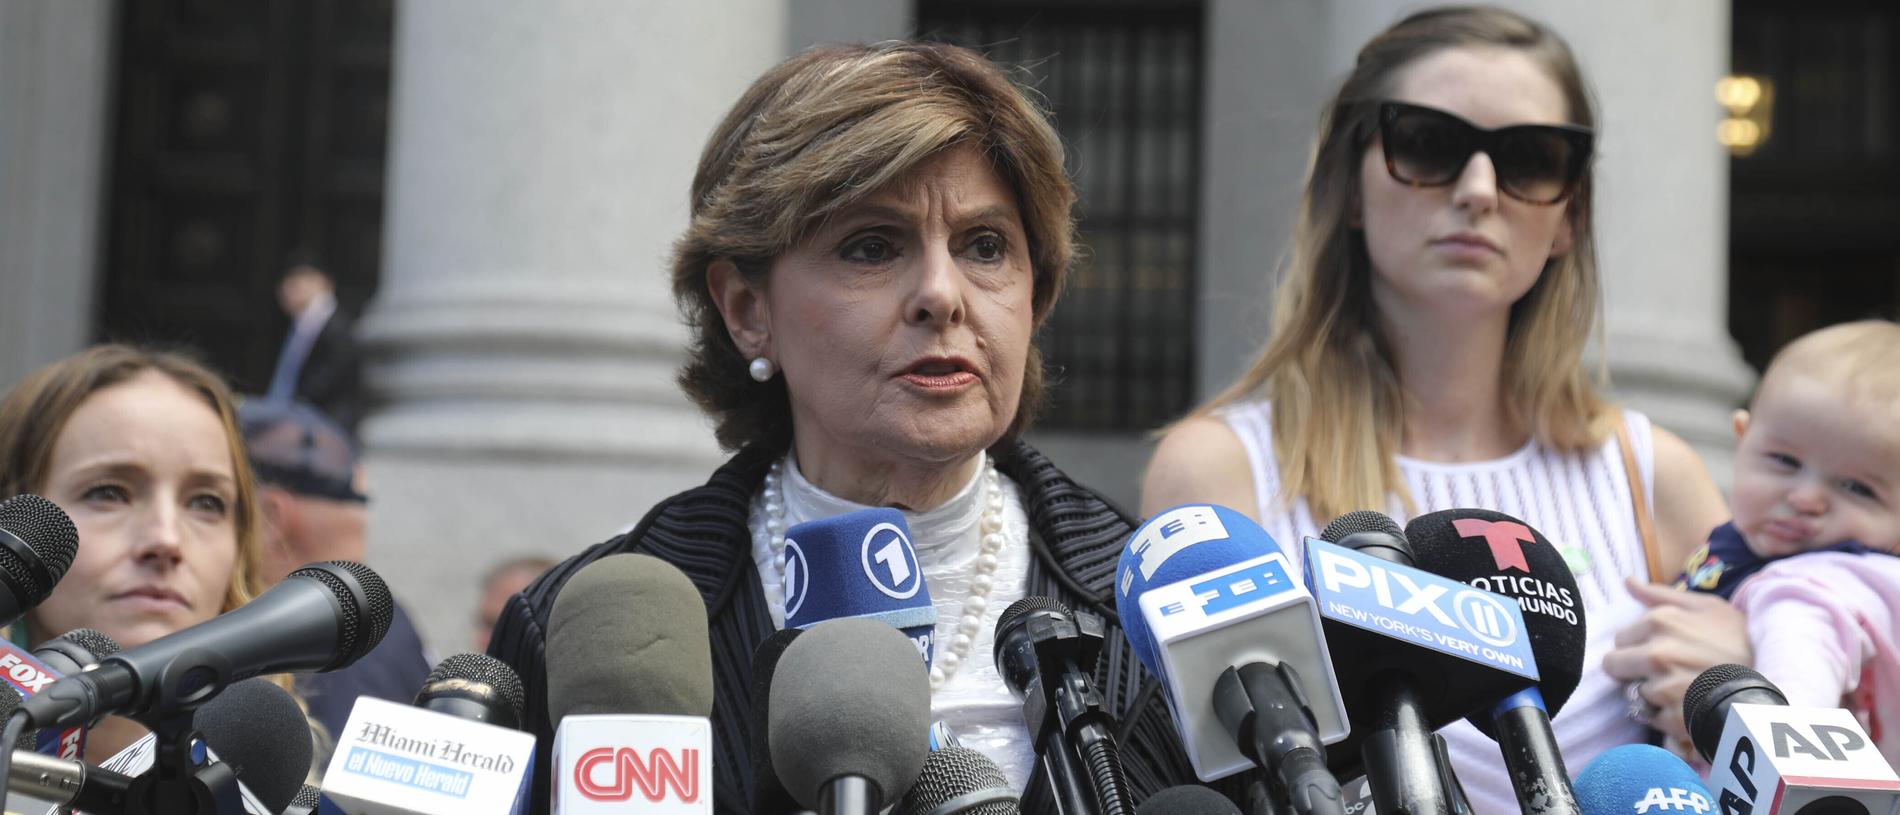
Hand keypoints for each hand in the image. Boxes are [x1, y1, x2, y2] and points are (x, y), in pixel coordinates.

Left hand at [1602, 577, 1750, 741]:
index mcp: (1659, 622)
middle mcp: (1656, 653)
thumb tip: (1626, 581)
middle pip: (1613, 666)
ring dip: (1651, 693)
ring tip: (1682, 688)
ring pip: (1633, 692)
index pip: (1619, 639)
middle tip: (1661, 671)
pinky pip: (1651, 718)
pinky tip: (1688, 706)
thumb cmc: (1737, 641)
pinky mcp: (1672, 717)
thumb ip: (1661, 594)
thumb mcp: (1707, 607)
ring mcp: (1663, 687)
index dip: (1636, 645)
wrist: (1768, 683)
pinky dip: (1666, 716)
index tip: (1658, 649)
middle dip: (1631, 669)